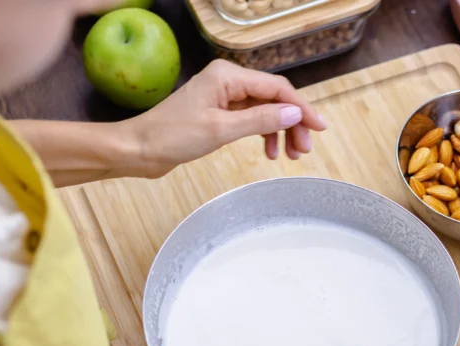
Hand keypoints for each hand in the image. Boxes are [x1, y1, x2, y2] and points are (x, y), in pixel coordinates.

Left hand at [126, 60, 326, 176]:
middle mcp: (228, 80)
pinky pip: (251, 119)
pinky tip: (268, 152)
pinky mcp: (219, 112)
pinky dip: (263, 134)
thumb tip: (294, 113)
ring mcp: (223, 96)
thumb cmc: (172, 136)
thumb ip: (260, 120)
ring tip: (290, 155)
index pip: (277, 88)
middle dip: (292, 123)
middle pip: (274, 98)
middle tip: (303, 149)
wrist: (140, 149)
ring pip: (265, 110)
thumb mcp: (221, 130)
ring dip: (280, 131)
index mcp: (228, 76)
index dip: (301, 108)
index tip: (319, 128)